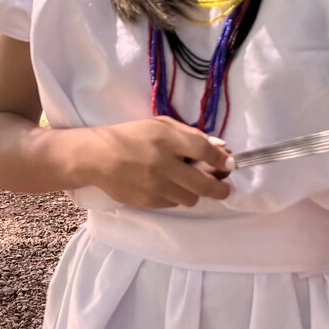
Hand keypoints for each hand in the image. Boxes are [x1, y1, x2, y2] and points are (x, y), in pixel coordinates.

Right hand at [87, 116, 232, 209]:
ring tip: (191, 183)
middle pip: (204, 183)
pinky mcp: (147, 202)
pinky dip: (177, 196)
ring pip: (191, 198)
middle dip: (221, 188)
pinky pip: (173, 204)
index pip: (204, 150)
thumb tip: (220, 147)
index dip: (222, 159)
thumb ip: (190, 134)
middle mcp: (163, 164)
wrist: (97, 157)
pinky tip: (170, 186)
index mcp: (167, 139)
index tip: (231, 164)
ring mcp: (155, 186)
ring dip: (196, 192)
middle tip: (225, 188)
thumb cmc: (132, 135)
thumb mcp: (160, 125)